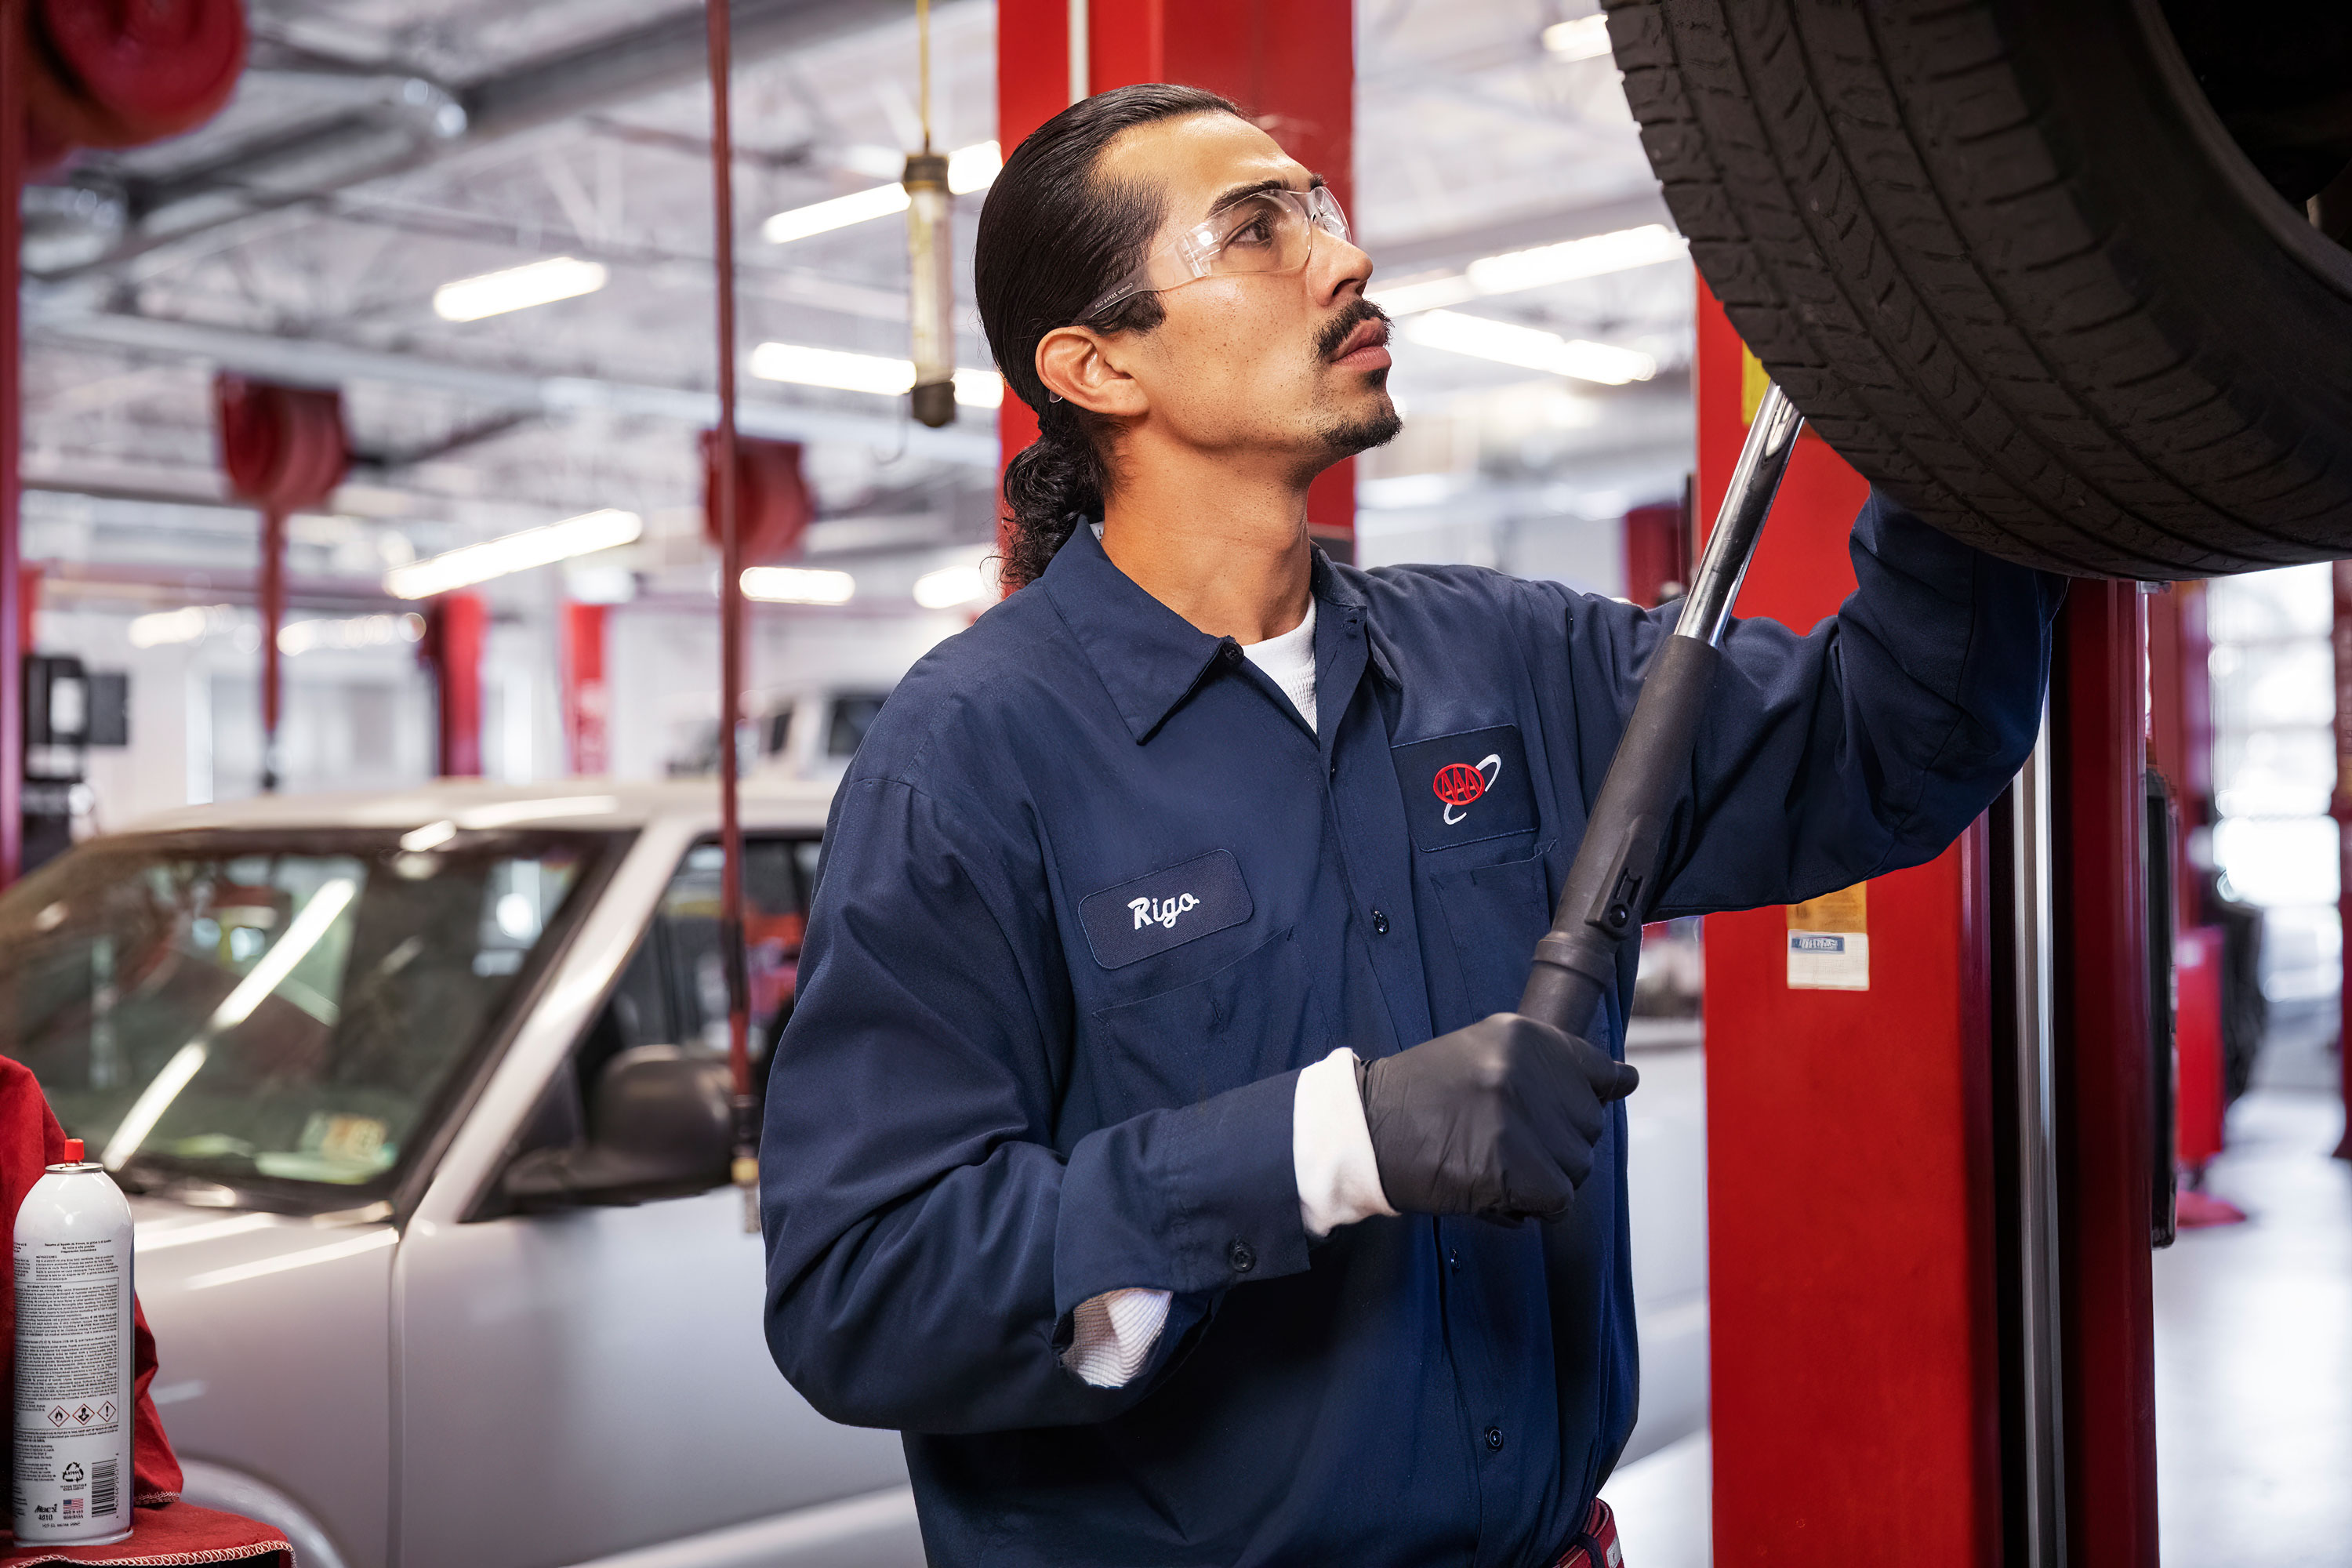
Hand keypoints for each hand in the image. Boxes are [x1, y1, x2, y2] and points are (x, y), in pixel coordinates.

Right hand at [1359, 1013, 1639, 1220]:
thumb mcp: (1484, 1053)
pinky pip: (1557, 1201)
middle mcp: (1526, 1069)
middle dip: (1553, 1147)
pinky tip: (1493, 1191)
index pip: (1597, 1072)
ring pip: (1577, 1168)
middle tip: (1498, 1144)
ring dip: (1542, 1179)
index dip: (1573, 1105)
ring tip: (1490, 1165)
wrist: (1363, 1131)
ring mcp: (1519, 1117)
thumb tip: (1628, 1080)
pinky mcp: (1512, 1166)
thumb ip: (1551, 1065)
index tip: (1545, 1116)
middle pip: (1588, 1130)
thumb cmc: (1422, 1098)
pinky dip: (1530, 1206)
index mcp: (1523, 1035)